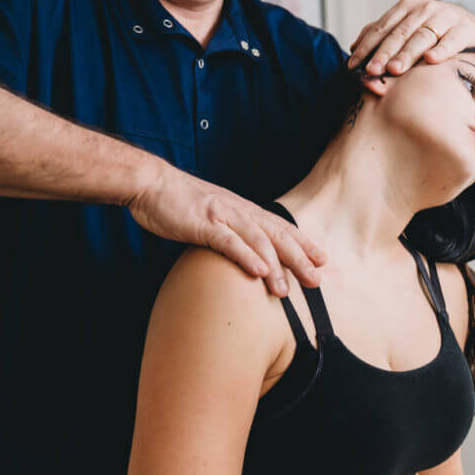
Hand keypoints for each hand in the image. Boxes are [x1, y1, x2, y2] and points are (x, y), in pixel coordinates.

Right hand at [126, 164, 325, 297]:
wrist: (152, 184)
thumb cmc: (181, 203)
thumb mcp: (215, 217)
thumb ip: (232, 232)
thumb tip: (246, 253)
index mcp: (245, 211)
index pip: (281, 228)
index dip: (303, 244)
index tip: (322, 260)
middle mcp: (240, 212)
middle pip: (278, 236)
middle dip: (300, 259)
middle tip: (316, 282)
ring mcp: (224, 217)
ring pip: (258, 242)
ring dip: (275, 267)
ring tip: (285, 290)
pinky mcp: (204, 223)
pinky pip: (229, 242)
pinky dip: (246, 256)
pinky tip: (258, 272)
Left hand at [346, 0, 474, 75]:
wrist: (474, 33)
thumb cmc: (435, 34)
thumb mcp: (408, 30)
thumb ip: (383, 35)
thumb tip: (353, 47)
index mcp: (408, 7)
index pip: (382, 28)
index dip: (367, 47)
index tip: (354, 65)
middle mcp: (426, 8)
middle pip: (400, 33)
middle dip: (384, 53)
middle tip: (372, 70)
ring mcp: (447, 16)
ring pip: (423, 37)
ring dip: (407, 54)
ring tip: (394, 69)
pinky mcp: (467, 28)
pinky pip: (452, 41)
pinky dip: (442, 50)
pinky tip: (431, 60)